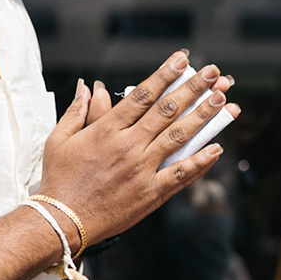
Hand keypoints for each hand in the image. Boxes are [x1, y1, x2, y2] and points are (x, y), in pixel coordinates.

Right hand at [35, 52, 238, 245]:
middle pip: (167, 111)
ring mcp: (142, 170)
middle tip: (213, 73)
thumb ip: (77, 111)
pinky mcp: (150, 193)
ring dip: (203, 116)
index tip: (182, 59)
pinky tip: (217, 148)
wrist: (61, 220)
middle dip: (192, 88)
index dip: (165, 74)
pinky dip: (200, 161)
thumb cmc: (58, 179)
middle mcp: (128, 146)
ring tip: (222, 100)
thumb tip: (88, 86)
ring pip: (179, 137)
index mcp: (106, 130)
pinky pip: (180, 174)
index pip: (142, 95)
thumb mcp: (60, 139)